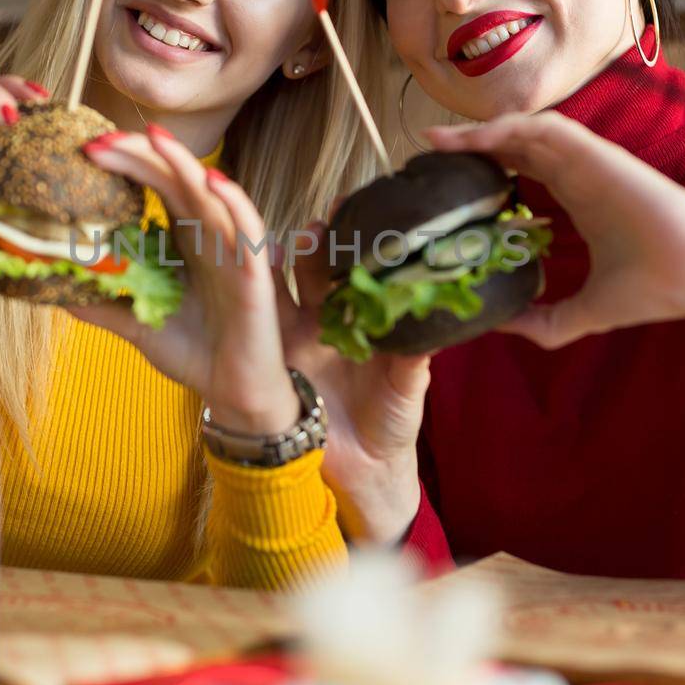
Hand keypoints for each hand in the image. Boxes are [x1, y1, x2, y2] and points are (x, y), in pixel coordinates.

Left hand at [74, 127, 300, 435]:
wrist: (235, 394)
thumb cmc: (195, 352)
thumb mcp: (137, 322)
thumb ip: (101, 302)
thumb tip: (52, 285)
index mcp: (186, 239)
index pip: (156, 185)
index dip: (127, 163)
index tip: (88, 149)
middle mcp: (211, 234)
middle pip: (177, 178)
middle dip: (140, 155)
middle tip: (101, 140)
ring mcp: (234, 249)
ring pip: (211, 193)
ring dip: (183, 164)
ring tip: (153, 139)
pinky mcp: (255, 272)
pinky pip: (249, 229)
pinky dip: (234, 202)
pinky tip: (212, 180)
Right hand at [277, 219, 430, 544]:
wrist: (364, 470)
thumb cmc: (392, 420)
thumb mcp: (409, 386)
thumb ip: (416, 355)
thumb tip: (435, 319)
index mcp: (360, 316)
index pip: (355, 267)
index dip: (356, 240)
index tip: (362, 214)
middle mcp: (323, 319)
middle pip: (313, 270)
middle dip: (316, 244)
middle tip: (322, 226)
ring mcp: (292, 338)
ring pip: (280, 291)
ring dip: (280, 267)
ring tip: (288, 246)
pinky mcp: (269, 363)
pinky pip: (256, 332)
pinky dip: (252, 307)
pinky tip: (249, 283)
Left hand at [427, 112, 684, 347]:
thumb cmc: (658, 289)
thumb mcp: (585, 313)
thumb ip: (544, 320)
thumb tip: (500, 327)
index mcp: (576, 201)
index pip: (519, 173)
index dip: (480, 171)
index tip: (441, 186)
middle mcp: (578, 176)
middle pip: (513, 147)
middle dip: (467, 148)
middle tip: (425, 157)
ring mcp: (588, 161)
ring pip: (523, 131)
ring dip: (479, 133)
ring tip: (436, 142)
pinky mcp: (599, 155)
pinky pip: (546, 129)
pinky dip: (507, 129)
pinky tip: (473, 140)